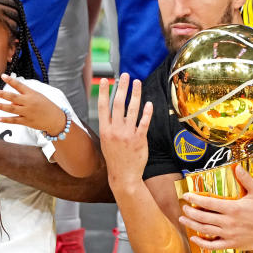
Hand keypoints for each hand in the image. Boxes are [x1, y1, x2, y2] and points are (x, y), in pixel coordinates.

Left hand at [0, 74, 68, 133]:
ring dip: (1, 106)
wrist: (55, 119)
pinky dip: (6, 120)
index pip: (19, 85)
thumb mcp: (38, 97)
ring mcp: (27, 112)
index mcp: (32, 94)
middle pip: (13, 97)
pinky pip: (14, 120)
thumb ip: (24, 97)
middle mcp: (29, 102)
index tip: (3, 76)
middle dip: (2, 94)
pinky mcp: (26, 121)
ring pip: (11, 109)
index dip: (10, 80)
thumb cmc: (46, 106)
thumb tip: (11, 100)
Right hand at [98, 73, 152, 190]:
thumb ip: (109, 126)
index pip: (103, 106)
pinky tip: (149, 103)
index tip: (105, 80)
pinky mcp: (140, 139)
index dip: (103, 92)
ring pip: (132, 109)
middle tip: (125, 76)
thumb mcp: (106, 141)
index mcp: (105, 130)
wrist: (123, 176)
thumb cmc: (115, 158)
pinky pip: (144, 122)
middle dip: (121, 87)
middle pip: (118, 104)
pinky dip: (147, 112)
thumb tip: (113, 110)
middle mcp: (115, 130)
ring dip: (135, 94)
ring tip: (137, 83)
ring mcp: (128, 134)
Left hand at [178, 164, 252, 250]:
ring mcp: (230, 234)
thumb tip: (236, 166)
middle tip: (183, 207)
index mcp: (233, 208)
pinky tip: (194, 238)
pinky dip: (202, 243)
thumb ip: (245, 179)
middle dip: (190, 212)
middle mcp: (229, 222)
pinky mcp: (232, 244)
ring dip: (192, 224)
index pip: (208, 203)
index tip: (186, 195)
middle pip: (203, 217)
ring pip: (205, 230)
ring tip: (183, 219)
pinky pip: (213, 245)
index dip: (195, 199)